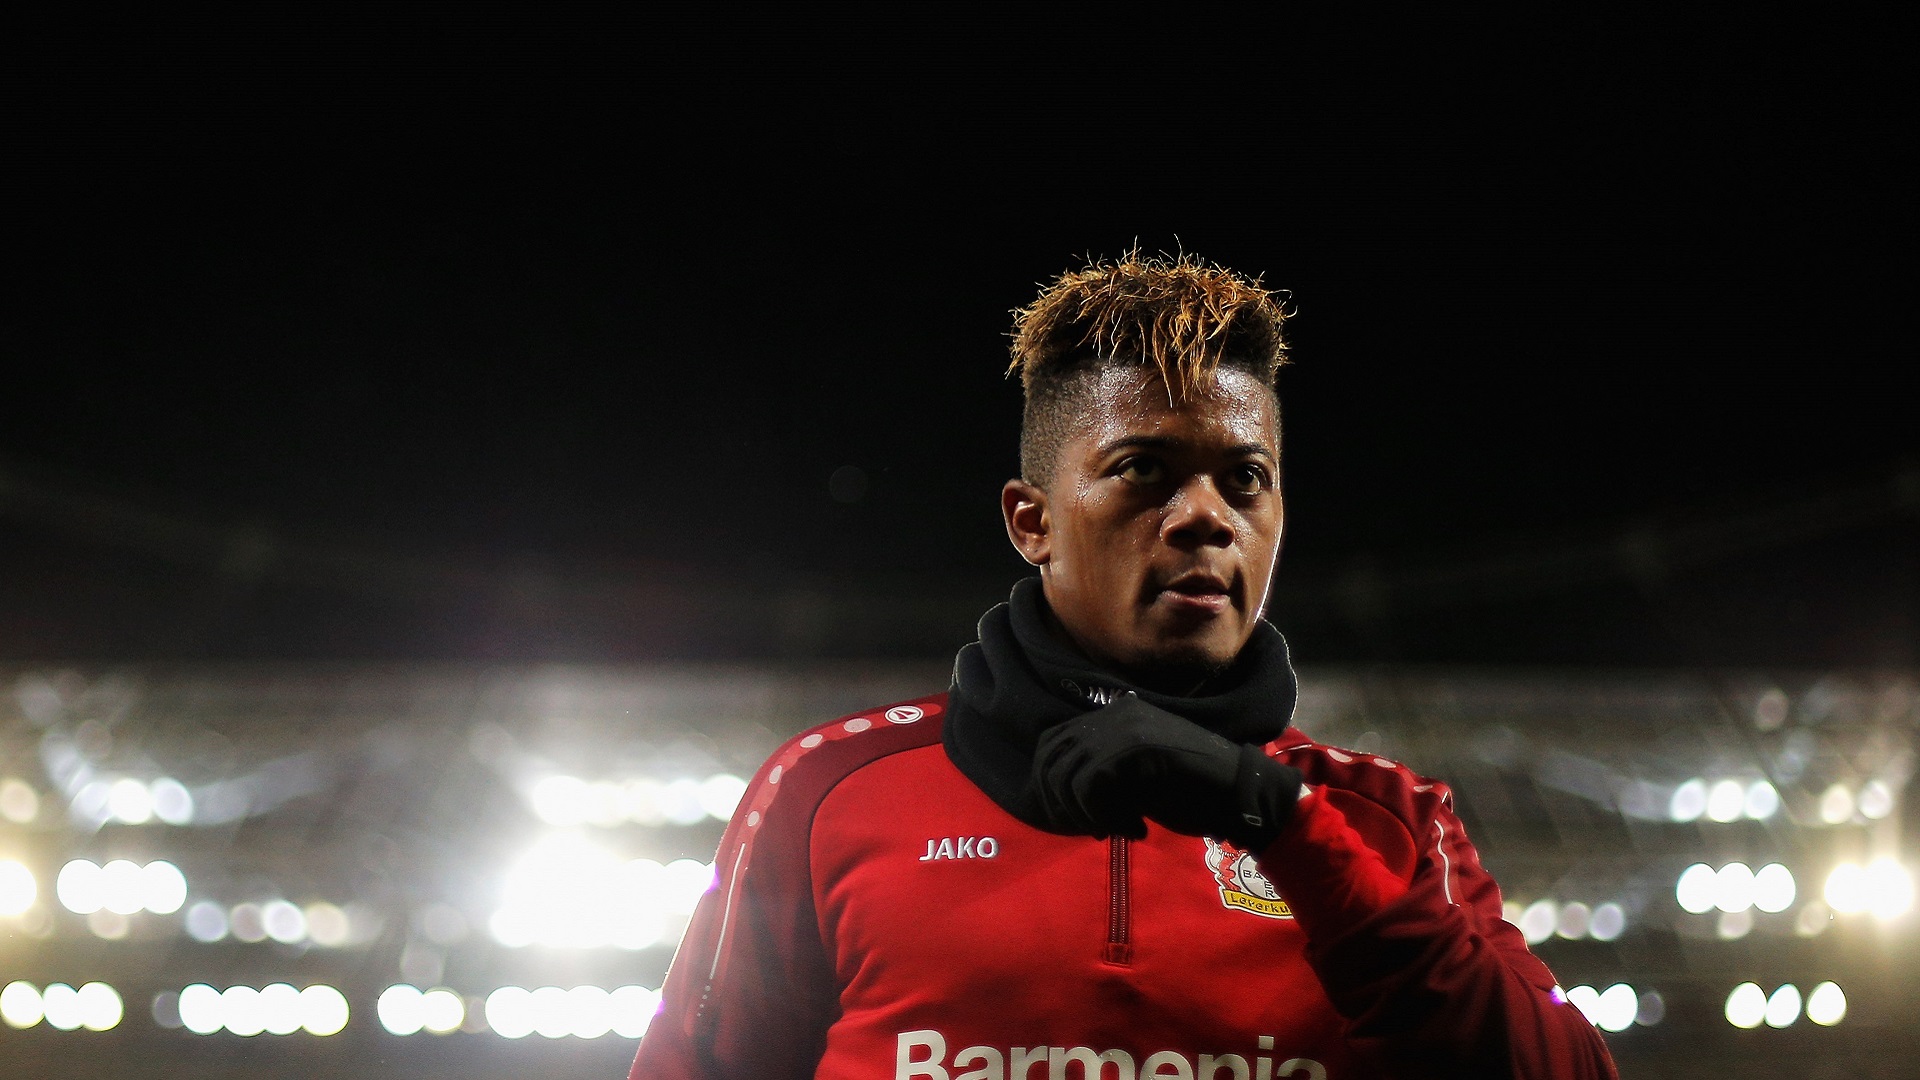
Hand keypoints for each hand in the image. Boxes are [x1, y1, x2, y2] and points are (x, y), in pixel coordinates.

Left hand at [1031, 692, 1303, 847]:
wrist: (1239, 794)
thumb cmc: (1192, 792)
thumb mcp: (1134, 781)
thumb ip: (1099, 778)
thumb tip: (1057, 800)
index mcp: (1114, 717)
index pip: (1052, 742)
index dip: (1050, 785)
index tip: (1073, 819)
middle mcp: (1115, 715)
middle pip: (1051, 758)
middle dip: (1060, 804)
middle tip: (1093, 829)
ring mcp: (1126, 728)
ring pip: (1067, 774)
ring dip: (1085, 814)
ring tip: (1118, 829)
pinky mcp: (1137, 747)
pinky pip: (1090, 786)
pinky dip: (1104, 816)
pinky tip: (1135, 828)